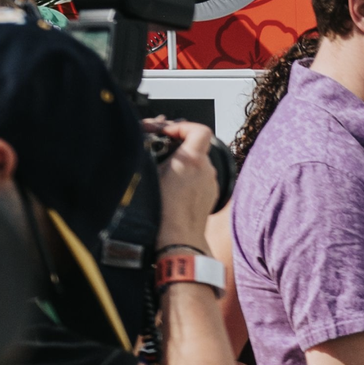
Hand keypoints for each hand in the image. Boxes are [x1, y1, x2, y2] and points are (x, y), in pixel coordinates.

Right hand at [143, 118, 221, 255]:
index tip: (167, 133)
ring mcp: (212, 182)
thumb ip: (155, 152)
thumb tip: (153, 140)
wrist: (179, 238)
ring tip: (163, 166)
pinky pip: (200, 177)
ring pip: (198, 162)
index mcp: (194, 160)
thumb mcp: (152, 173)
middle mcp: (207, 169)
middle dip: (177, 143)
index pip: (200, 130)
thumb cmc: (164, 209)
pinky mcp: (211, 194)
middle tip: (159, 147)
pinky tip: (172, 183)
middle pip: (197, 145)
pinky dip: (187, 175)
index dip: (182, 127)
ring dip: (181, 160)